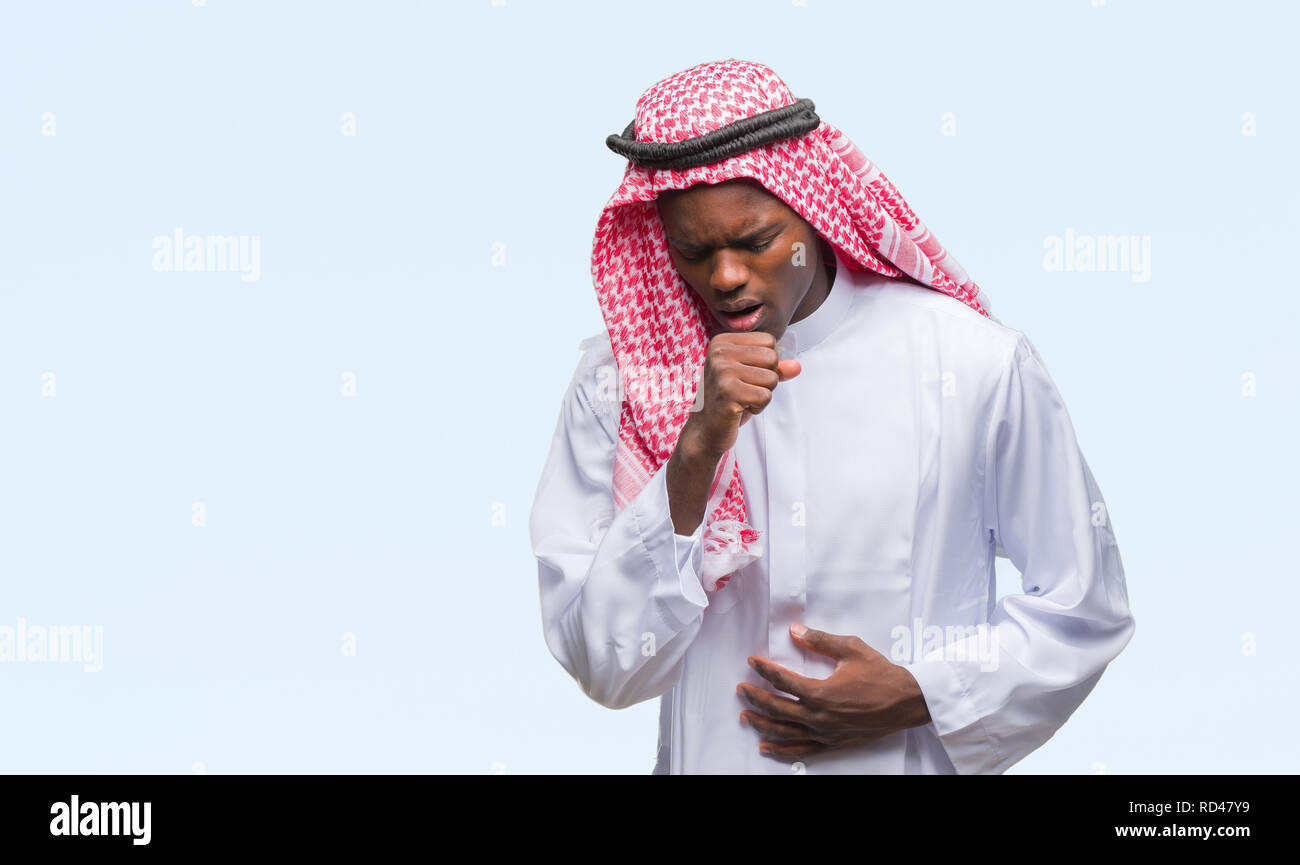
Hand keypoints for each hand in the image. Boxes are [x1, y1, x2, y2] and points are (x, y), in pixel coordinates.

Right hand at [681, 332, 800, 458]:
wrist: (705, 429)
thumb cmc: (728, 400)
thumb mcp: (751, 377)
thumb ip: (774, 368)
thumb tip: (796, 366)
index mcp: (722, 342)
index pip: (768, 341)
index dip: (766, 362)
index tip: (745, 376)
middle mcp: (720, 353)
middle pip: (772, 357)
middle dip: (767, 379)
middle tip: (744, 390)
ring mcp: (722, 372)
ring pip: (771, 378)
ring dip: (762, 394)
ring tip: (741, 399)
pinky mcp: (728, 392)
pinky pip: (765, 396)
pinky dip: (758, 407)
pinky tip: (740, 408)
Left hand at [736, 623, 932, 760]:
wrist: (907, 701)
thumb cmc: (881, 674)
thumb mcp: (851, 649)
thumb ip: (820, 640)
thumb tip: (795, 630)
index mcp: (821, 693)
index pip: (782, 681)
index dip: (764, 670)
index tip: (752, 661)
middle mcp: (819, 717)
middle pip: (777, 709)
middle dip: (755, 698)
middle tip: (741, 689)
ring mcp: (826, 733)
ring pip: (785, 732)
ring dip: (762, 724)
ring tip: (746, 716)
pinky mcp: (834, 743)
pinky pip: (802, 751)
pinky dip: (782, 750)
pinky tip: (767, 748)